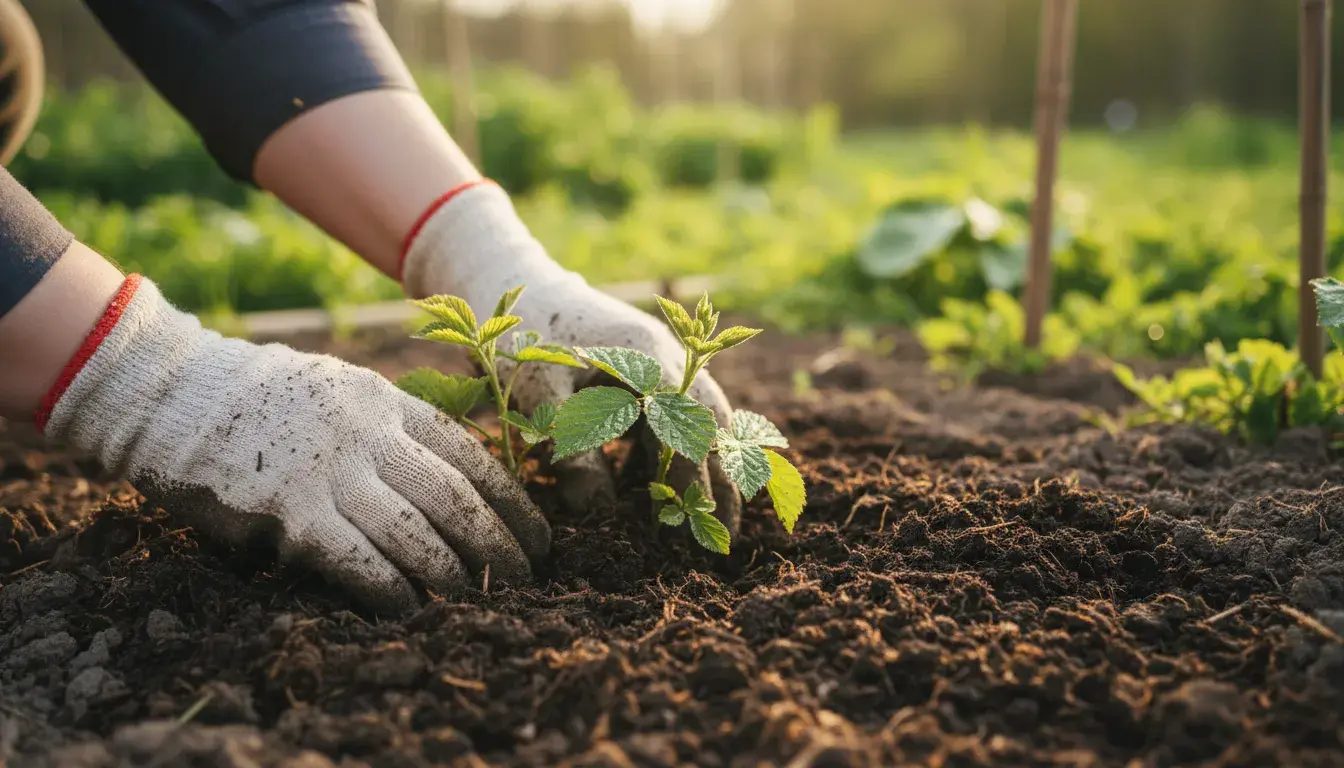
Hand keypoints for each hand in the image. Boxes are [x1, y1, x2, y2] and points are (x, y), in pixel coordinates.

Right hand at [39, 276, 548, 613]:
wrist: (173, 392)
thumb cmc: (263, 398)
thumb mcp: (341, 389)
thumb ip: (390, 425)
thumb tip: (450, 477)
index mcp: (384, 401)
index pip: (468, 454)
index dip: (511, 499)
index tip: (538, 533)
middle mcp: (366, 433)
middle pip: (453, 495)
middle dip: (497, 541)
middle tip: (525, 576)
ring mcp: (328, 471)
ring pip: (413, 531)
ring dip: (451, 572)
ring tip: (475, 598)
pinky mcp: (289, 511)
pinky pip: (356, 559)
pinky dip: (389, 589)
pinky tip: (409, 609)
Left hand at [401, 182, 741, 534]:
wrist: (512, 284)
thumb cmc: (524, 335)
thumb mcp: (540, 395)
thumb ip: (572, 451)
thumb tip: (599, 514)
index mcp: (648, 356)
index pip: (689, 426)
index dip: (695, 478)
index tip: (696, 522)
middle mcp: (668, 355)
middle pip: (714, 422)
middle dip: (723, 478)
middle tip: (725, 534)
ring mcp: (662, 360)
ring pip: (703, 419)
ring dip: (707, 466)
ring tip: (707, 518)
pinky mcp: (648, 370)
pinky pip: (677, 414)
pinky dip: (676, 450)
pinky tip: (652, 486)